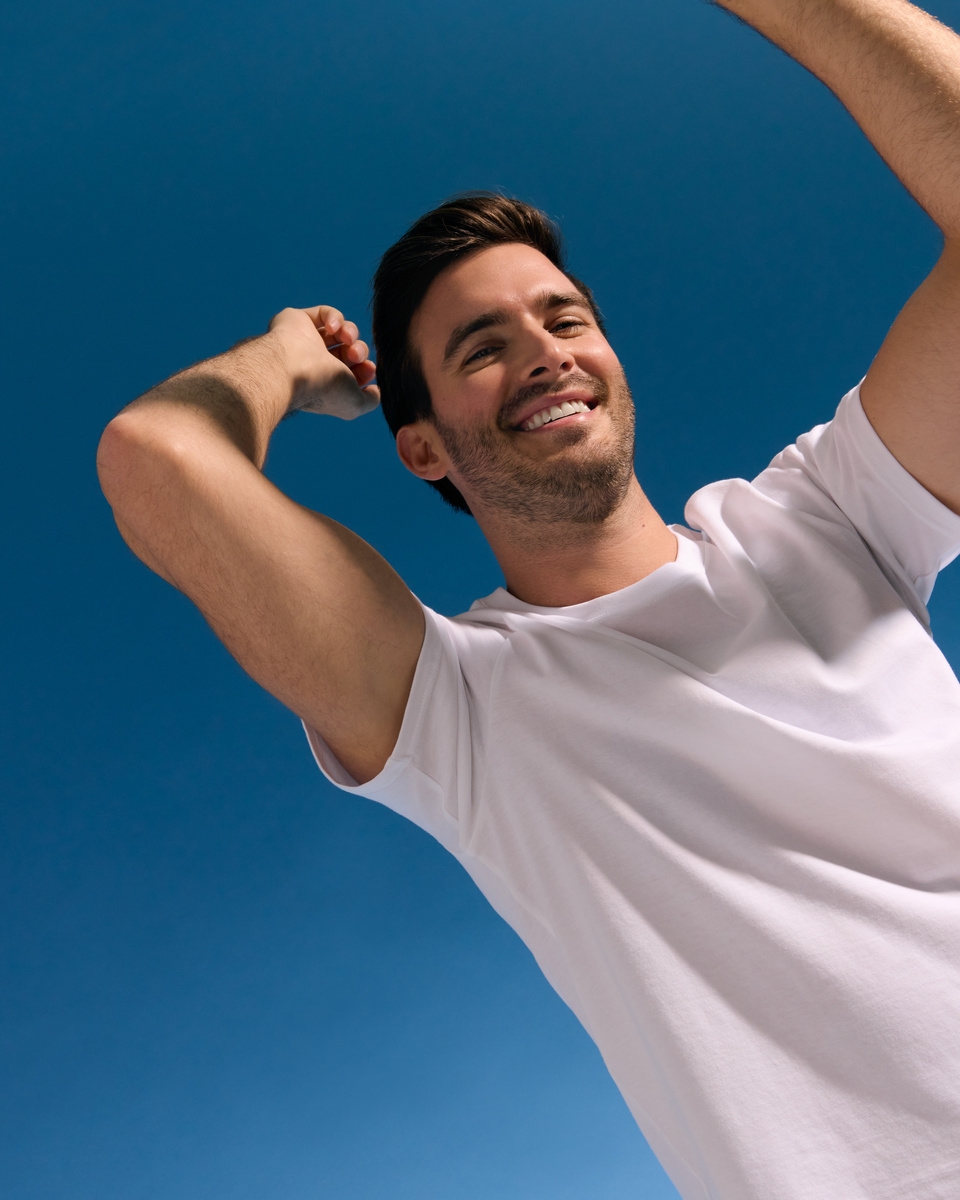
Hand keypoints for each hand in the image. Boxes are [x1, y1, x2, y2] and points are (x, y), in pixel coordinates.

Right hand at [268, 305, 379, 419]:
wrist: (295, 368)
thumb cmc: (324, 389)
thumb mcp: (354, 404)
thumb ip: (370, 401)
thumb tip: (375, 391)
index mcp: (324, 383)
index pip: (351, 372)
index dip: (365, 369)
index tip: (370, 368)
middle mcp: (314, 364)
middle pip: (348, 350)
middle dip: (359, 351)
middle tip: (356, 355)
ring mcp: (305, 342)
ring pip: (339, 332)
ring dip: (351, 333)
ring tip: (348, 339)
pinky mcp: (298, 321)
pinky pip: (325, 313)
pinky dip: (335, 318)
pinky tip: (334, 328)